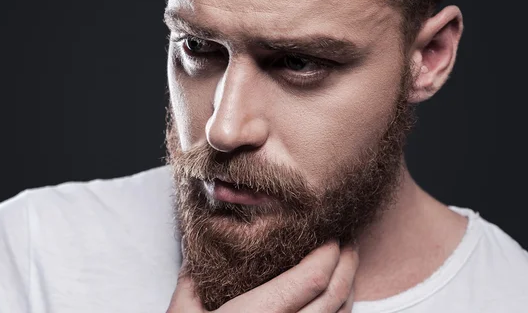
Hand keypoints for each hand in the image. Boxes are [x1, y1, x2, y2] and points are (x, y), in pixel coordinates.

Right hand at [166, 242, 358, 312]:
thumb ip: (190, 281)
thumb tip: (194, 249)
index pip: (312, 279)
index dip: (329, 253)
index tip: (330, 233)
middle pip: (334, 295)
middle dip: (347, 264)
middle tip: (347, 241)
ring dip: (348, 288)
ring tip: (346, 265)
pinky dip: (340, 312)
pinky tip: (335, 301)